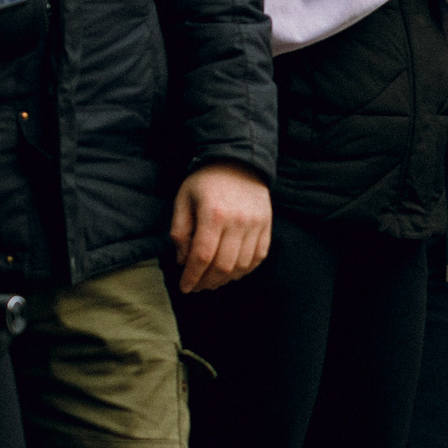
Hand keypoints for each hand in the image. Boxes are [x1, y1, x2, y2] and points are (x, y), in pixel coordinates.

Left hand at [168, 162, 271, 293]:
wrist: (238, 161)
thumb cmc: (206, 181)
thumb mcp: (183, 200)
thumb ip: (180, 231)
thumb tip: (183, 261)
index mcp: (213, 214)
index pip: (202, 256)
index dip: (192, 276)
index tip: (185, 287)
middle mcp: (238, 221)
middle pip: (223, 265)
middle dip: (207, 282)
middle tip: (197, 286)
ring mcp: (256, 224)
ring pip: (242, 265)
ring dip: (226, 279)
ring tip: (213, 280)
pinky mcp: (267, 225)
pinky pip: (259, 256)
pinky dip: (245, 269)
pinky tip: (232, 271)